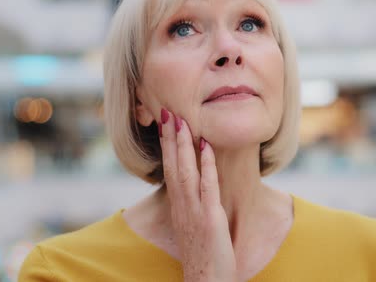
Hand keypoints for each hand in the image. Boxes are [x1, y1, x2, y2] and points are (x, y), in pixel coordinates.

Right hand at [159, 108, 236, 281]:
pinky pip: (207, 186)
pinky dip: (206, 165)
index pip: (170, 170)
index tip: (166, 124)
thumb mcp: (193, 226)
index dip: (167, 146)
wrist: (205, 281)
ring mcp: (194, 211)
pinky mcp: (209, 218)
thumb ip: (193, 206)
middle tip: (168, 111)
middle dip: (171, 137)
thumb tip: (197, 187)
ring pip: (186, 171)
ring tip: (182, 120)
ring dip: (183, 144)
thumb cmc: (202, 255)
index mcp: (178, 207)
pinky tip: (206, 146)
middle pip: (173, 165)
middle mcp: (181, 205)